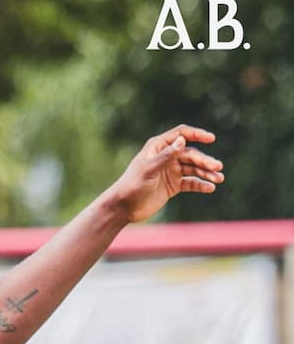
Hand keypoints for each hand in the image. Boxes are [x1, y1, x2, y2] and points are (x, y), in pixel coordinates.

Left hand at [109, 126, 223, 223]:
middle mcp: (167, 156)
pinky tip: (210, 188)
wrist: (123, 208)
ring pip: (193, 169)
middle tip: (217, 168)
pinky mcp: (173, 185)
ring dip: (206, 173)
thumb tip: (182, 141)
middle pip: (191, 154)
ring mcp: (171, 171)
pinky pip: (190, 182)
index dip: (197, 134)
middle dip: (205, 161)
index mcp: (158, 147)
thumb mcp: (148, 170)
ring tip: (219, 179)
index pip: (181, 135)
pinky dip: (200, 185)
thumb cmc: (132, 186)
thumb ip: (165, 156)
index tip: (211, 138)